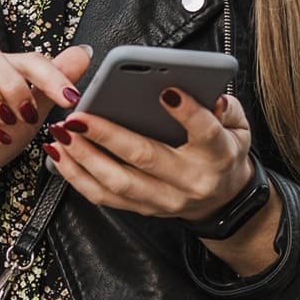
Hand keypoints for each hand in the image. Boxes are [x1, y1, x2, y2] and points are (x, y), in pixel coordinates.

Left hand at [42, 87, 254, 222]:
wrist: (223, 201)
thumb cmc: (224, 153)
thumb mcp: (239, 128)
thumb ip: (228, 109)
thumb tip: (214, 98)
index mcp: (217, 155)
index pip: (205, 133)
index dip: (187, 114)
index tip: (166, 91)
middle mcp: (189, 181)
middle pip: (145, 157)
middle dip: (107, 135)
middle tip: (78, 115)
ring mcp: (163, 199)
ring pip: (118, 181)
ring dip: (84, 157)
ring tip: (61, 132)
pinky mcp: (143, 209)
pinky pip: (105, 196)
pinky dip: (78, 176)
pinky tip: (60, 154)